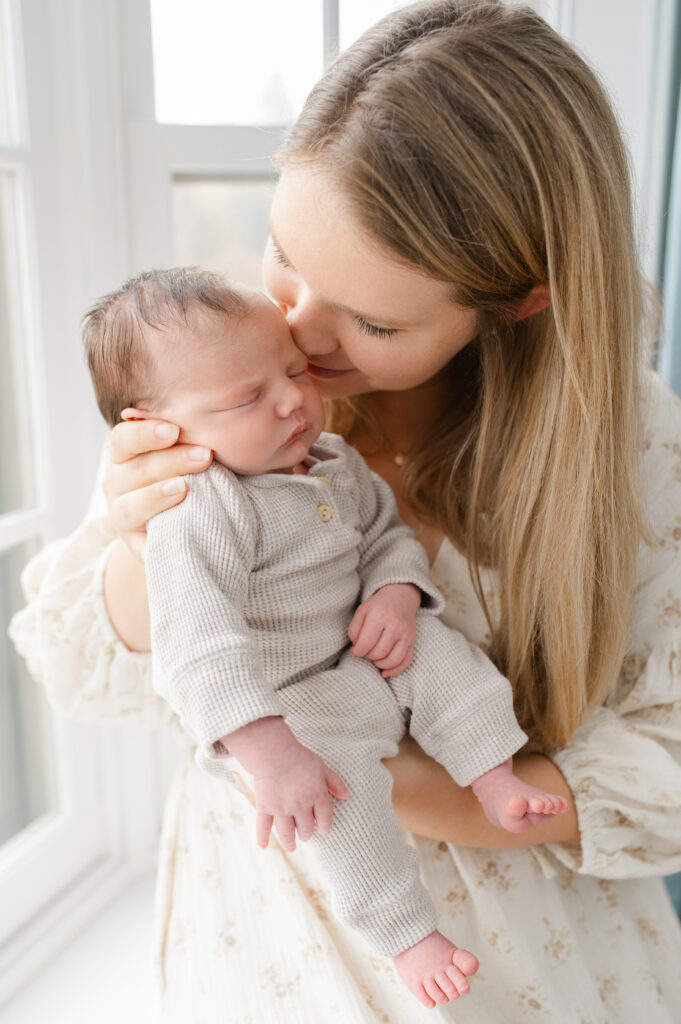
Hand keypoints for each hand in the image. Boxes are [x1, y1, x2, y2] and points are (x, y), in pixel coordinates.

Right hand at [102, 410, 212, 558]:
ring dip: (158, 495)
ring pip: (131, 504)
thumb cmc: (192, 474)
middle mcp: (116, 482)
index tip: (175, 430)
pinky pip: (142, 539)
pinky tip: (178, 522)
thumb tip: (238, 399)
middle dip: (172, 460)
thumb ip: (195, 432)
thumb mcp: (189, 451)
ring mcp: (121, 515)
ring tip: (185, 488)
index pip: (124, 437)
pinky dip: (157, 531)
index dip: (145, 432)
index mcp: (125, 453)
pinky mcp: (136, 545)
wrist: (185, 526)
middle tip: (206, 455)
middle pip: (136, 468)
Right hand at [221, 717, 349, 851]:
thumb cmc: (299, 757)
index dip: (323, 826)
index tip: (320, 828)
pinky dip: (263, 838)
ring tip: (291, 846)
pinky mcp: (265, 807)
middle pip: (306, 830)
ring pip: (287, 834)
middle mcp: (301, 807)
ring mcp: (282, 809)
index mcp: (317, 797)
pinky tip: (263, 846)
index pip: (325, 820)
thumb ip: (335, 782)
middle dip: (306, 834)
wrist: (274, 752)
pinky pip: (263, 827)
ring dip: (289, 842)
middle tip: (304, 833)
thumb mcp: (322, 767)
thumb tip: (347, 796)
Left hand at [348, 582, 420, 677]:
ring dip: (380, 664)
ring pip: (393, 660)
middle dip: (368, 656)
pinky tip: (384, 672)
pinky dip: (395, 670)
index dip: (357, 651)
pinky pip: (406, 662)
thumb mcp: (362, 611)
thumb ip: (354, 630)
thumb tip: (356, 649)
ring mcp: (406, 635)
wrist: (401, 597)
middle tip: (366, 651)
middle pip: (378, 653)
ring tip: (374, 659)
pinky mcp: (413, 641)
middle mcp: (395, 626)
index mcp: (379, 616)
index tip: (356, 650)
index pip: (366, 643)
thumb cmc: (378, 606)